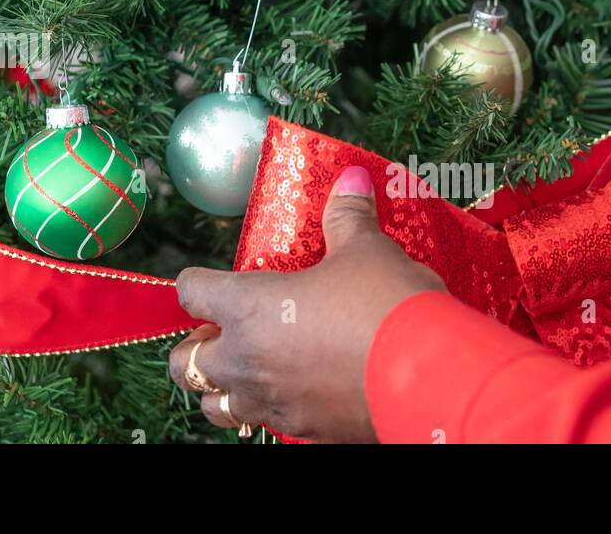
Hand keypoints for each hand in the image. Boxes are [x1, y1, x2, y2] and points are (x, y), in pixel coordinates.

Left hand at [169, 166, 445, 442]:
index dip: (195, 284)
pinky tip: (297, 395)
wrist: (427, 375)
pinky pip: (270, 425)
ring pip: (215, 409)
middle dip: (194, 350)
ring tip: (247, 373)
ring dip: (222, 391)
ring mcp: (272, 403)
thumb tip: (352, 179)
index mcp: (248, 306)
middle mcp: (247, 360)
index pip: (192, 292)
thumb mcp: (367, 251)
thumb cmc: (386, 304)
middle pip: (182, 365)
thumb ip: (348, 218)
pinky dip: (273, 410)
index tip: (205, 283)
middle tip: (222, 335)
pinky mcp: (305, 431)